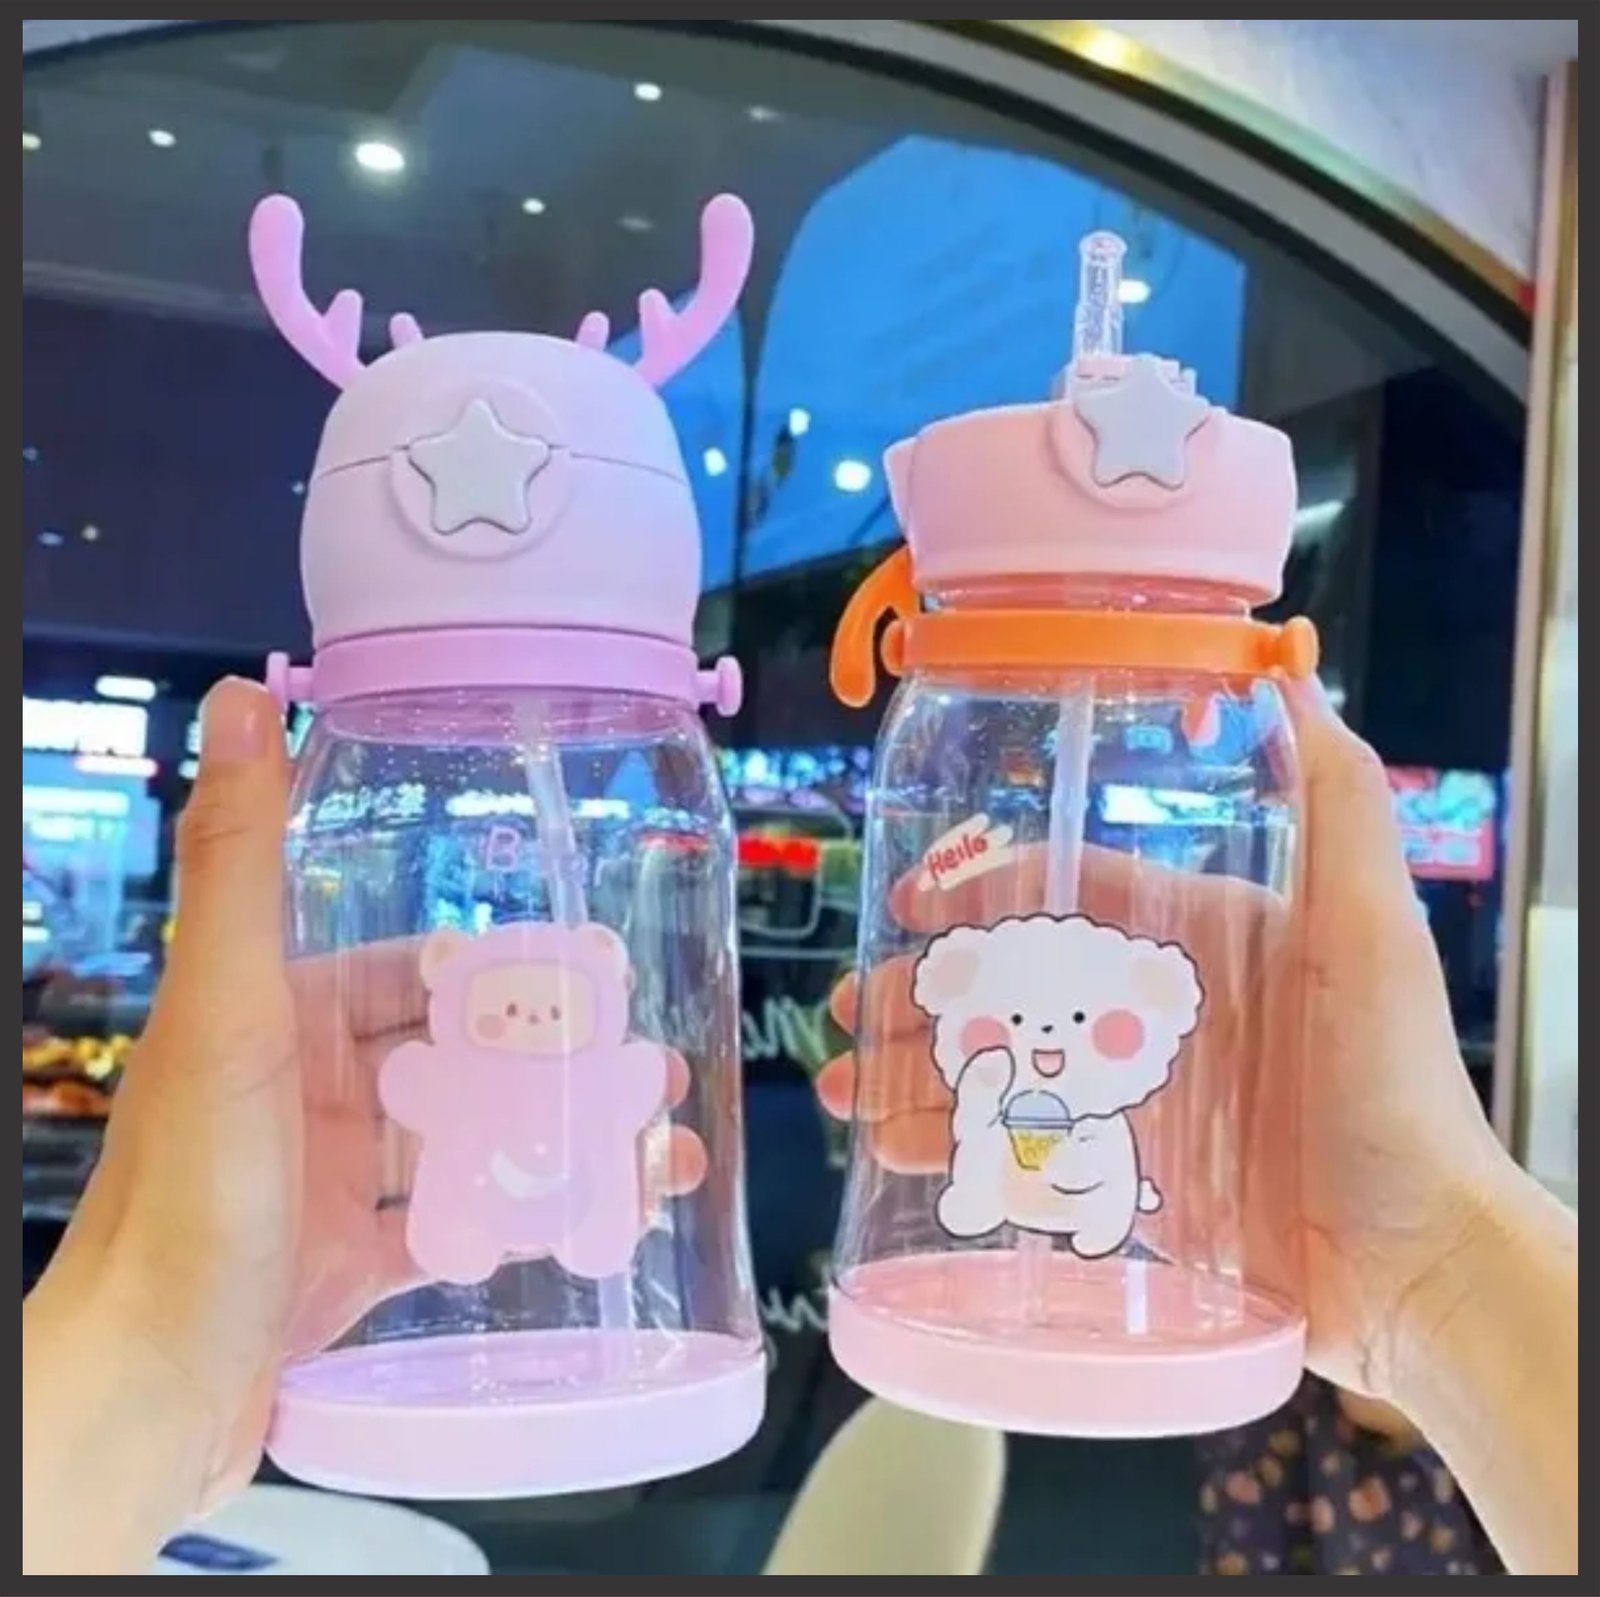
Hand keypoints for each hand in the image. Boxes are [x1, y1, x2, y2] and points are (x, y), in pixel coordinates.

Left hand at [23, 679, 706, 1572]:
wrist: (144, 1397)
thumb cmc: (185, 1201)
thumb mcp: (229, 1014)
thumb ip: (241, 862)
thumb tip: (240, 703)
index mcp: (279, 1018)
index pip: (413, 970)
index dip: (509, 971)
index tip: (600, 975)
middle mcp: (308, 1090)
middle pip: (460, 1058)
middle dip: (559, 1063)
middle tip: (653, 1070)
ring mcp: (334, 1182)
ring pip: (471, 1144)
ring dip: (560, 1144)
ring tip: (656, 1151)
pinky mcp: (353, 1267)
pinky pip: (458, 1227)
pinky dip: (527, 1222)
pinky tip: (598, 1225)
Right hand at [815, 679, 1505, 1402]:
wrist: (1418, 1258)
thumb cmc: (1394, 1084)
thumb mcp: (1369, 926)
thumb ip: (1337, 800)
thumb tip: (1291, 666)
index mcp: (1193, 938)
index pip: (1063, 893)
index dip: (977, 891)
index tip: (904, 903)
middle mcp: (1151, 1007)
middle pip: (1009, 984)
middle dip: (918, 992)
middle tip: (847, 1012)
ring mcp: (1133, 1093)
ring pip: (1000, 1066)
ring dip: (916, 1072)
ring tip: (844, 1090)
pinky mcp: (1127, 1174)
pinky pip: (1020, 1148)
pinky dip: (953, 1148)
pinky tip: (894, 1152)